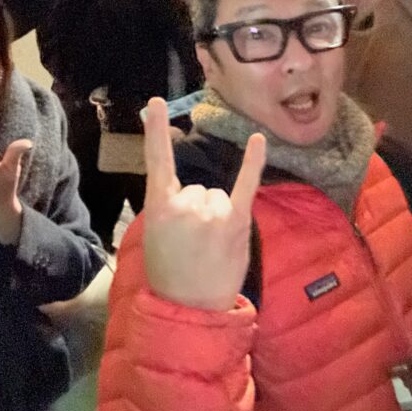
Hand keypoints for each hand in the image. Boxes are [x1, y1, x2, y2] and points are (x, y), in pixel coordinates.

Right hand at [141, 97, 265, 310]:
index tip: (155, 102)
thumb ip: (167, 209)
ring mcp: (212, 212)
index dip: (155, 130)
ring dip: (217, 215)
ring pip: (218, 194)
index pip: (157, 160)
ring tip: (210, 247)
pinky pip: (246, 184)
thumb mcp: (153, 237)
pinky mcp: (236, 221)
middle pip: (198, 187)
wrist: (189, 309)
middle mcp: (185, 204)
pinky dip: (253, 162)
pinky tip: (258, 139)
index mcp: (158, 207)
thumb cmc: (169, 274)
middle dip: (197, 211)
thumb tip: (182, 194)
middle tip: (193, 244)